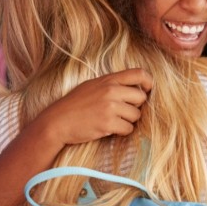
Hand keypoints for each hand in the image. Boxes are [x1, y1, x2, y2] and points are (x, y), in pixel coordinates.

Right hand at [39, 68, 153, 146]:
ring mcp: (110, 107)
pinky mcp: (108, 123)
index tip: (147, 90)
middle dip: (136, 107)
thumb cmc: (75, 105)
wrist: (58, 121)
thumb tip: (135, 89)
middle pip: (141, 98)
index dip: (148, 82)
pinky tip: (110, 129)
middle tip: (124, 112)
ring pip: (136, 115)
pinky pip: (128, 129)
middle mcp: (111, 91)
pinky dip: (122, 131)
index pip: (139, 74)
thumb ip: (112, 84)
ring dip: (128, 121)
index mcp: (108, 80)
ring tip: (113, 121)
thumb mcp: (93, 86)